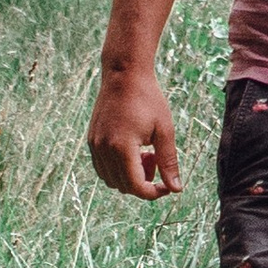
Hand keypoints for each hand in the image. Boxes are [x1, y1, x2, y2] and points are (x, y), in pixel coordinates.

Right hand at [89, 56, 180, 197]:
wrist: (124, 74)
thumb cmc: (148, 99)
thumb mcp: (164, 130)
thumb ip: (169, 162)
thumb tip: (176, 189)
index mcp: (122, 148)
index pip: (136, 187)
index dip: (154, 193)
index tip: (167, 186)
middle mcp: (103, 149)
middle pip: (123, 186)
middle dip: (144, 182)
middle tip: (156, 159)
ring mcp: (95, 145)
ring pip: (111, 180)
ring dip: (130, 176)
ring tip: (145, 153)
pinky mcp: (92, 140)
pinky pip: (103, 168)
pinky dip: (119, 168)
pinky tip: (133, 150)